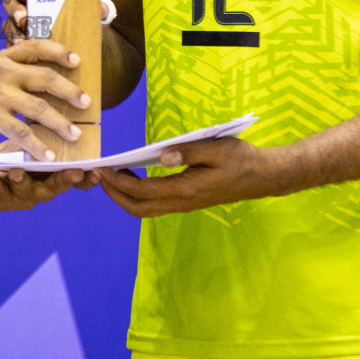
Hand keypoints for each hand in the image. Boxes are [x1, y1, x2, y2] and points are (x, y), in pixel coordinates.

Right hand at [0, 39, 90, 160]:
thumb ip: (8, 70)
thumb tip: (39, 79)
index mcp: (2, 58)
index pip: (36, 47)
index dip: (59, 52)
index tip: (77, 61)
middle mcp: (2, 71)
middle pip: (45, 77)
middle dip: (70, 91)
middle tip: (86, 103)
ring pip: (39, 108)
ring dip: (61, 123)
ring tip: (74, 135)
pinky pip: (21, 133)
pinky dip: (37, 145)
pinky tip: (47, 155)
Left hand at [0, 141, 93, 211]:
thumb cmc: (15, 156)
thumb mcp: (34, 145)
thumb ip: (49, 136)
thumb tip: (67, 104)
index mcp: (54, 176)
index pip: (77, 179)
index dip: (89, 177)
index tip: (100, 169)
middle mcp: (41, 189)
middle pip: (57, 186)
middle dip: (66, 179)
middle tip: (76, 172)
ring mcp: (20, 197)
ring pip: (24, 190)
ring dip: (22, 181)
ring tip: (17, 171)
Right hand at [2, 0, 112, 44]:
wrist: (84, 42)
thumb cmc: (83, 18)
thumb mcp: (91, 10)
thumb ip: (98, 7)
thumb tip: (102, 8)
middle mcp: (24, 4)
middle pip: (10, 2)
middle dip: (15, 10)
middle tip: (24, 18)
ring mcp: (19, 25)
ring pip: (8, 24)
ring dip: (14, 31)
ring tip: (24, 39)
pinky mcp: (19, 43)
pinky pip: (12, 45)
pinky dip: (17, 48)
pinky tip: (24, 53)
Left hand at [94, 138, 295, 216]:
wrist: (262, 177)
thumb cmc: (240, 159)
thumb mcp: (216, 148)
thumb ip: (189, 151)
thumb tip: (161, 154)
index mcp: (186, 189)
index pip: (142, 191)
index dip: (118, 182)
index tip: (101, 170)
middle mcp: (181, 202)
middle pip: (138, 207)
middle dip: (114, 193)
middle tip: (98, 175)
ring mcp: (184, 205)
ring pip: (145, 210)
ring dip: (124, 196)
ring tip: (110, 177)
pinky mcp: (186, 202)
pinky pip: (154, 205)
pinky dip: (137, 195)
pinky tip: (132, 178)